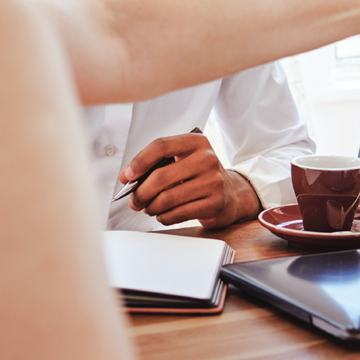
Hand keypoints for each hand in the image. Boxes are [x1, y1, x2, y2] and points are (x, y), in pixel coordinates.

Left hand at [118, 133, 260, 228]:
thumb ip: (156, 165)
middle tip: (135, 201)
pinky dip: (164, 217)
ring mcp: (213, 181)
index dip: (140, 161)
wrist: (232, 192)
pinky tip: (164, 214)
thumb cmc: (200, 175)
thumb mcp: (183, 161)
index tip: (128, 175)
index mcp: (196, 142)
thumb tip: (127, 177)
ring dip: (151, 208)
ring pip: (167, 199)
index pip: (161, 145)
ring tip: (150, 208)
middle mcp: (206, 158)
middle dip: (141, 193)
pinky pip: (177, 214)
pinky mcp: (215, 203)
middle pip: (161, 177)